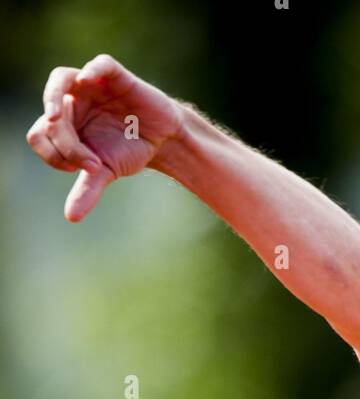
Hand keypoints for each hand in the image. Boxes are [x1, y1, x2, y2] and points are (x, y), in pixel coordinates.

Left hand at [26, 53, 183, 221]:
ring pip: (60, 79)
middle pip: (48, 109)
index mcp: (63, 123)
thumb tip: (71, 217)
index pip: (42, 134)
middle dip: (58, 136)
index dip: (55, 154)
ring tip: (57, 117)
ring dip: (52, 96)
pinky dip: (91, 70)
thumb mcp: (106, 172)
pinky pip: (99, 65)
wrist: (163, 139)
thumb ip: (87, 190)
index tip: (84, 169)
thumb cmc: (128, 151)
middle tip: (77, 158)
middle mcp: (72, 101)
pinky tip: (88, 81)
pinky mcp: (114, 76)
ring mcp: (91, 85)